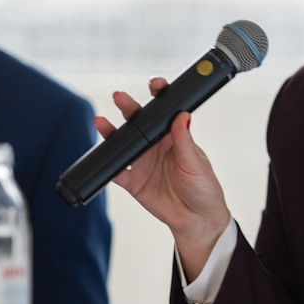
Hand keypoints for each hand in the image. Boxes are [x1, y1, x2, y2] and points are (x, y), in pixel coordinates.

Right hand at [94, 78, 230, 277]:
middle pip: (139, 122)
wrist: (196, 220)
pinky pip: (115, 171)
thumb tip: (183, 116)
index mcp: (174, 137)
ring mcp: (143, 162)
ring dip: (111, 132)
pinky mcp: (133, 181)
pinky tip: (99, 157)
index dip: (160, 95)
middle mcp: (156, 146)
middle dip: (129, 107)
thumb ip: (185, 141)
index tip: (155, 83)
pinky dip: (105, 165)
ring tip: (101, 122)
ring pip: (122, 143)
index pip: (165, 111)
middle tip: (120, 96)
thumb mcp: (196, 164)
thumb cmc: (204, 188)